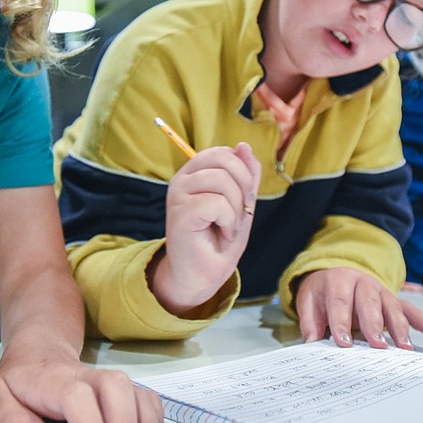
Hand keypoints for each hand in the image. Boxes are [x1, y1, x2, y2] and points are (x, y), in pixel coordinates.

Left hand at [0, 342, 164, 422]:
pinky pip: (147, 399)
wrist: (38, 355)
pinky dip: (155, 422)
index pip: (76, 395)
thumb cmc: (19, 384)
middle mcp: (86, 377)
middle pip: (115, 387)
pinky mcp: (123, 392)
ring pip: (135, 392)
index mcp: (52, 380)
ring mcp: (108, 382)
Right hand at [151, 143, 261, 314]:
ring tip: (229, 226)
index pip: (223, 152)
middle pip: (224, 158)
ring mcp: (178, 194)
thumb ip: (244, 176)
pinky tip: (223, 233)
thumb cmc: (218, 241)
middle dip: (243, 186)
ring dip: (236, 208)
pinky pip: (217, 203)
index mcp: (195, 173)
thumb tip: (244, 145)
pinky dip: (229, 221)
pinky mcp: (180, 212)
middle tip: (240, 213)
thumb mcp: (239, 203)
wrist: (202, 276)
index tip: (243, 200)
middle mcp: (183, 179)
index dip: (243, 172)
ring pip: (222, 180)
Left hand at [295, 267, 422, 349]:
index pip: (340, 303)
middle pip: (369, 304)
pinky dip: (422, 320)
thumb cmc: (323, 291)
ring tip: (405, 347)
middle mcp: (363, 283)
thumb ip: (310, 321)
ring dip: (400, 327)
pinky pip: (409, 308)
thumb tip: (311, 343)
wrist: (336, 271)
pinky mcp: (393, 299)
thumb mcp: (309, 299)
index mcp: (339, 281)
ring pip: (392, 307)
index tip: (344, 344)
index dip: (341, 323)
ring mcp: (381, 290)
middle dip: (374, 325)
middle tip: (378, 346)